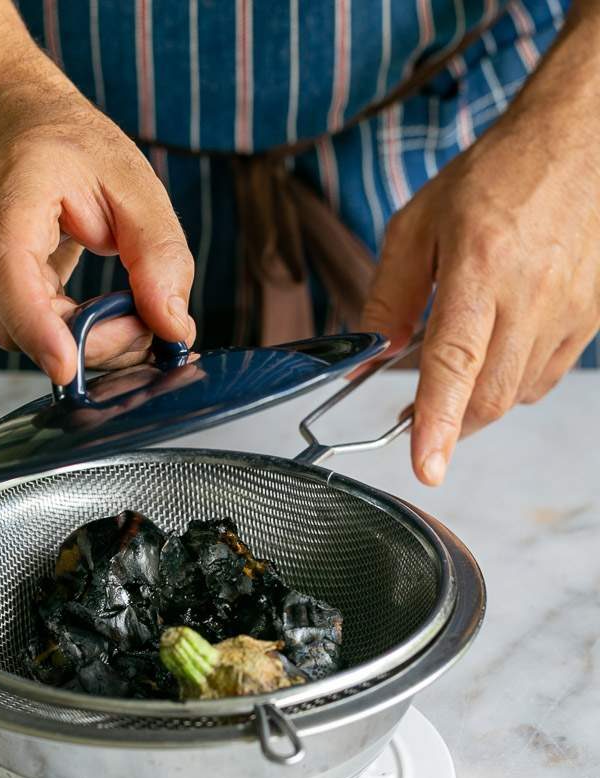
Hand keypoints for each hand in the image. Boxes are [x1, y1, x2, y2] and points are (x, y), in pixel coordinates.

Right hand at [0, 85, 194, 383]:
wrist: (17, 133)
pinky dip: (80, 338)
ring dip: (92, 343)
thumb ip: (160, 256)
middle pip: (24, 325)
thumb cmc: (74, 153)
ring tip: (135, 312)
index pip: (6, 272)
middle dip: (96, 341)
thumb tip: (173, 329)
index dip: (36, 325)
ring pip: (30, 342)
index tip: (67, 366)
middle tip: (151, 325)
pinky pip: (36, 337)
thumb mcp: (135, 187)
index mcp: (8, 202)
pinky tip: (112, 316)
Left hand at [362, 30, 599, 485]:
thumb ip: (389, 296)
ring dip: (480, 399)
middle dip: (452, 424)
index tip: (427, 466)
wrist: (577, 141)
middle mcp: (532, 294)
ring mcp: (570, 309)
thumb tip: (370, 356)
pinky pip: (544, 376)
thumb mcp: (418, 225)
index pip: (455, 362)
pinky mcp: (593, 317)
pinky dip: (513, 379)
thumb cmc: (496, 176)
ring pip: (517, 393)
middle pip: (489, 396)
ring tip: (462, 363)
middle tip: (420, 419)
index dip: (439, 422)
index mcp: (481, 266)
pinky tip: (500, 346)